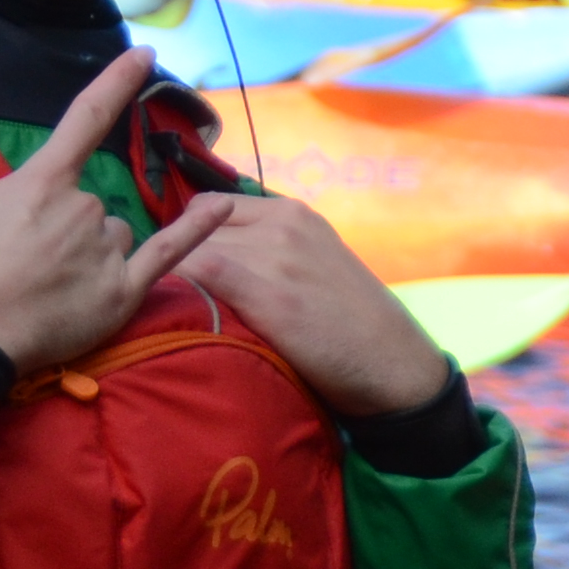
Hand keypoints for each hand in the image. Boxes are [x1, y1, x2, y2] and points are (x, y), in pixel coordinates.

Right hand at [0, 51, 229, 374]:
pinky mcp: (123, 291)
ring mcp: (106, 248)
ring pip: (115, 238)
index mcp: (42, 182)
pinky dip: (197, 229)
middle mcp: (83, 206)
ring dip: (92, 255)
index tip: (145, 55)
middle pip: (90, 207)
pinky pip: (169, 252)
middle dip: (64, 232)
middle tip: (27, 267)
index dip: (117, 81)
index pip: (86, 118)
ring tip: (50, 290)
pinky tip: (221, 208)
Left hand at [156, 191, 452, 419]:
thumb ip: (270, 247)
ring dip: (176, 282)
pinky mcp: (270, 297)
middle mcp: (282, 225)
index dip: (187, 237)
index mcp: (293, 212)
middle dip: (177, 260)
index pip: (207, 205)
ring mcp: (276, 258)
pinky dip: (181, 292)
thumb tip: (210, 254)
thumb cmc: (350, 321)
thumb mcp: (316, 260)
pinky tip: (180, 320)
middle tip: (178, 299)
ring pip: (190, 253)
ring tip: (178, 316)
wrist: (393, 362)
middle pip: (193, 228)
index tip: (186, 270)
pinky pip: (201, 275)